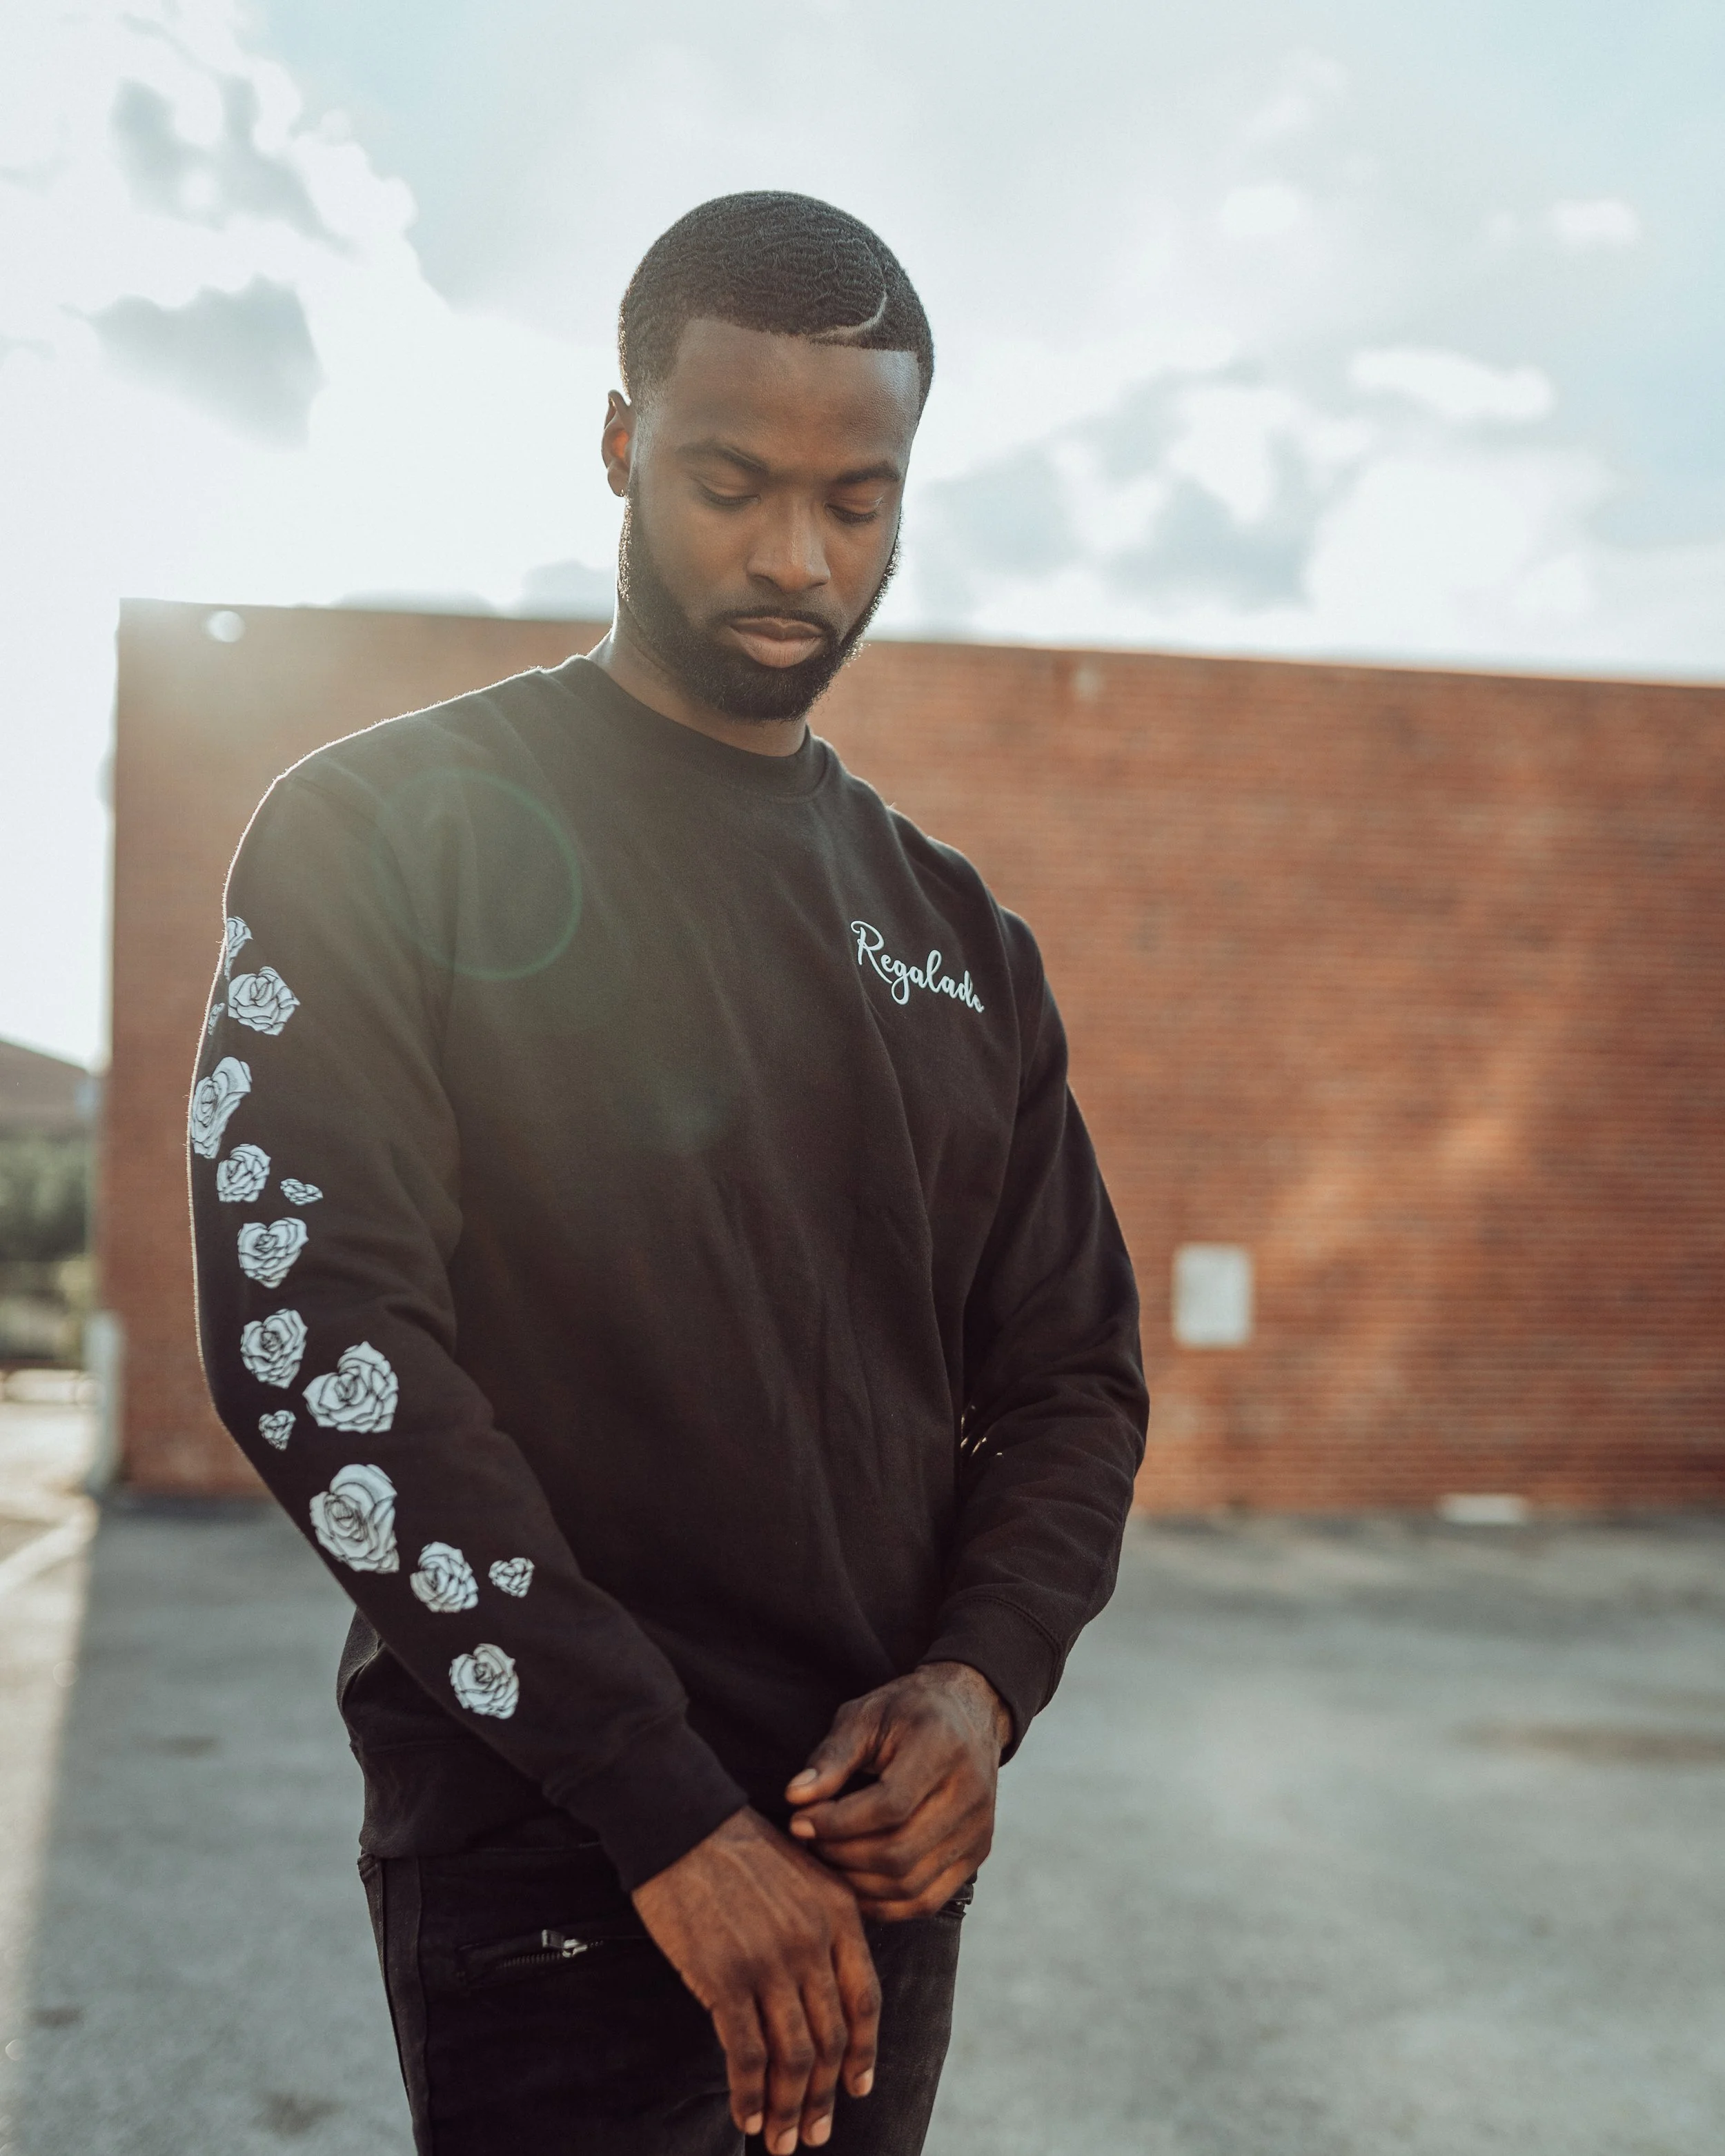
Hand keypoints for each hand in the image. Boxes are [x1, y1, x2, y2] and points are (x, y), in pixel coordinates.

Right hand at [631, 1807, 879, 2152]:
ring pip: (792, 2055)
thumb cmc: (735, 1847)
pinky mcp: (724, 1977)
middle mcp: (812, 1941)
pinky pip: (746, 2052)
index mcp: (838, 1913)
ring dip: (787, 2108)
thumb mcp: (802, 1874)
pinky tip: (745, 2116)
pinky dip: (749, 2093)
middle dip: (822, 2097)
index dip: (863, 2053)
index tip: (857, 2088)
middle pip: (829, 2038)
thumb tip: (824, 1994)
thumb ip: (823, 1927)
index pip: (864, 2000)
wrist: (680, 1820)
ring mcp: (769, 1961)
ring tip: (780, 2141)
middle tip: (813, 2135)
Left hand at [785, 1662, 1011, 1920]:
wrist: (969, 1713)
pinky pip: (927, 1900)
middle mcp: (970, 1792)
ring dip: (858, 1884)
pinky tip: (854, 1883)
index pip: (890, 1805)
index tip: (799, 1820)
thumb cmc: (907, 1712)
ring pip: (911, 1884)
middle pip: (899, 1851)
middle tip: (809, 1842)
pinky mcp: (977, 1853)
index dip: (837, 1823)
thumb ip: (832, 1757)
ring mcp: (979, 1828)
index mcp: (943, 1747)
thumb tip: (795, 1798)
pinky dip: (884, 1904)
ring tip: (827, 1859)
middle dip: (841, 1855)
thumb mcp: (865, 1716)